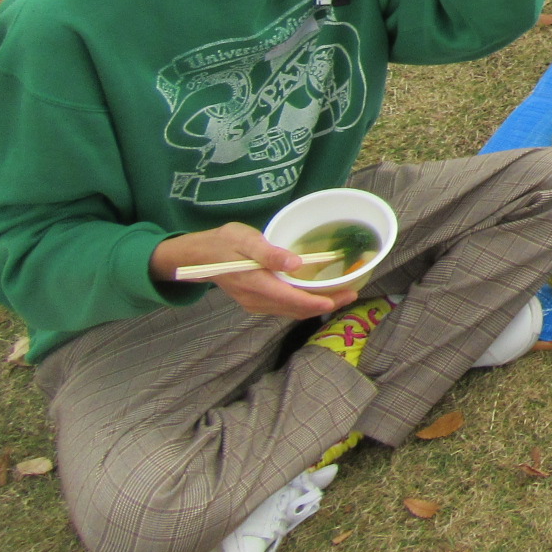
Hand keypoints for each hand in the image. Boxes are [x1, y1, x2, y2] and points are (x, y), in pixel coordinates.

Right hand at [150, 225, 356, 319]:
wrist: (198, 257)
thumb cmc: (224, 243)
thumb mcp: (244, 240)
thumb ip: (269, 253)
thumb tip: (296, 263)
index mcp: (255, 285)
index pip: (293, 299)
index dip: (319, 302)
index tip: (342, 297)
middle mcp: (256, 300)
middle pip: (297, 309)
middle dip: (326, 304)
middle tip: (353, 293)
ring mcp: (255, 304)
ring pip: (291, 311)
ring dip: (317, 305)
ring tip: (342, 294)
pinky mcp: (256, 302)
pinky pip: (285, 307)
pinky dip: (305, 303)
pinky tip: (319, 293)